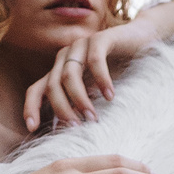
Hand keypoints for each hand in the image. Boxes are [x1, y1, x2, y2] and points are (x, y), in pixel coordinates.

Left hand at [22, 20, 156, 131]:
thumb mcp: (94, 94)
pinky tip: (110, 96)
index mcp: (59, 71)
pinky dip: (101, 80)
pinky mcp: (100, 38)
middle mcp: (65, 57)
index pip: (36, 90)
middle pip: (52, 85)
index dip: (31, 108)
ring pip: (69, 74)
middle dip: (62, 109)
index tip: (32, 128)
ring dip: (80, 99)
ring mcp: (81, 46)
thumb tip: (69, 135)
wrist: (142, 42)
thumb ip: (80, 107)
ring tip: (93, 117)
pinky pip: (95, 60)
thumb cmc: (118, 72)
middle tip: (77, 127)